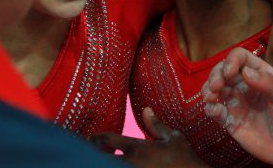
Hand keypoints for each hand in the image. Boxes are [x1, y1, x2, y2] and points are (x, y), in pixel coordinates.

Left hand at [90, 107, 207, 167]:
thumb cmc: (183, 157)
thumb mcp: (173, 137)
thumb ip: (156, 125)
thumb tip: (146, 109)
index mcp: (137, 148)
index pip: (108, 140)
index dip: (96, 138)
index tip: (91, 138)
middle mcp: (130, 163)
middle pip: (100, 158)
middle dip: (92, 154)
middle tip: (89, 151)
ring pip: (106, 167)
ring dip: (102, 162)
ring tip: (100, 159)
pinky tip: (114, 165)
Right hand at [201, 48, 272, 167]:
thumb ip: (268, 83)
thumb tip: (246, 71)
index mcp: (260, 74)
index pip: (240, 58)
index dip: (231, 60)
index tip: (229, 72)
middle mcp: (246, 85)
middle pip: (223, 70)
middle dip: (215, 74)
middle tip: (215, 86)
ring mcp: (237, 102)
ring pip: (215, 89)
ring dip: (208, 89)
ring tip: (210, 97)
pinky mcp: (231, 120)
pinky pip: (215, 111)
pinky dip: (209, 108)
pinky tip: (214, 111)